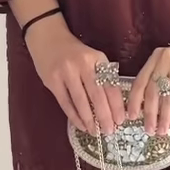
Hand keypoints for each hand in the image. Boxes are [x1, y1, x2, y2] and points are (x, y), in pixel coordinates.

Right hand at [24, 17, 126, 134]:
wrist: (48, 38)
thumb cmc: (75, 52)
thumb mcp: (93, 58)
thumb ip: (103, 77)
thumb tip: (113, 107)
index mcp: (98, 59)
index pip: (110, 85)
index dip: (116, 105)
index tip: (121, 120)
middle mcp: (83, 64)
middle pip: (97, 95)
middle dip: (105, 116)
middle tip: (109, 131)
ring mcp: (66, 72)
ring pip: (81, 102)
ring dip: (89, 120)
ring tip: (95, 132)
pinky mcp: (52, 81)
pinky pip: (66, 103)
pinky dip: (74, 116)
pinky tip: (81, 125)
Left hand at [127, 39, 169, 137]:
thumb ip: (161, 78)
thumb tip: (148, 107)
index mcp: (157, 56)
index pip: (140, 81)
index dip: (134, 101)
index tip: (131, 117)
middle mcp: (167, 58)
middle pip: (152, 91)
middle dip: (149, 114)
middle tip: (148, 130)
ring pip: (168, 97)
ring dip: (164, 117)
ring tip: (162, 131)